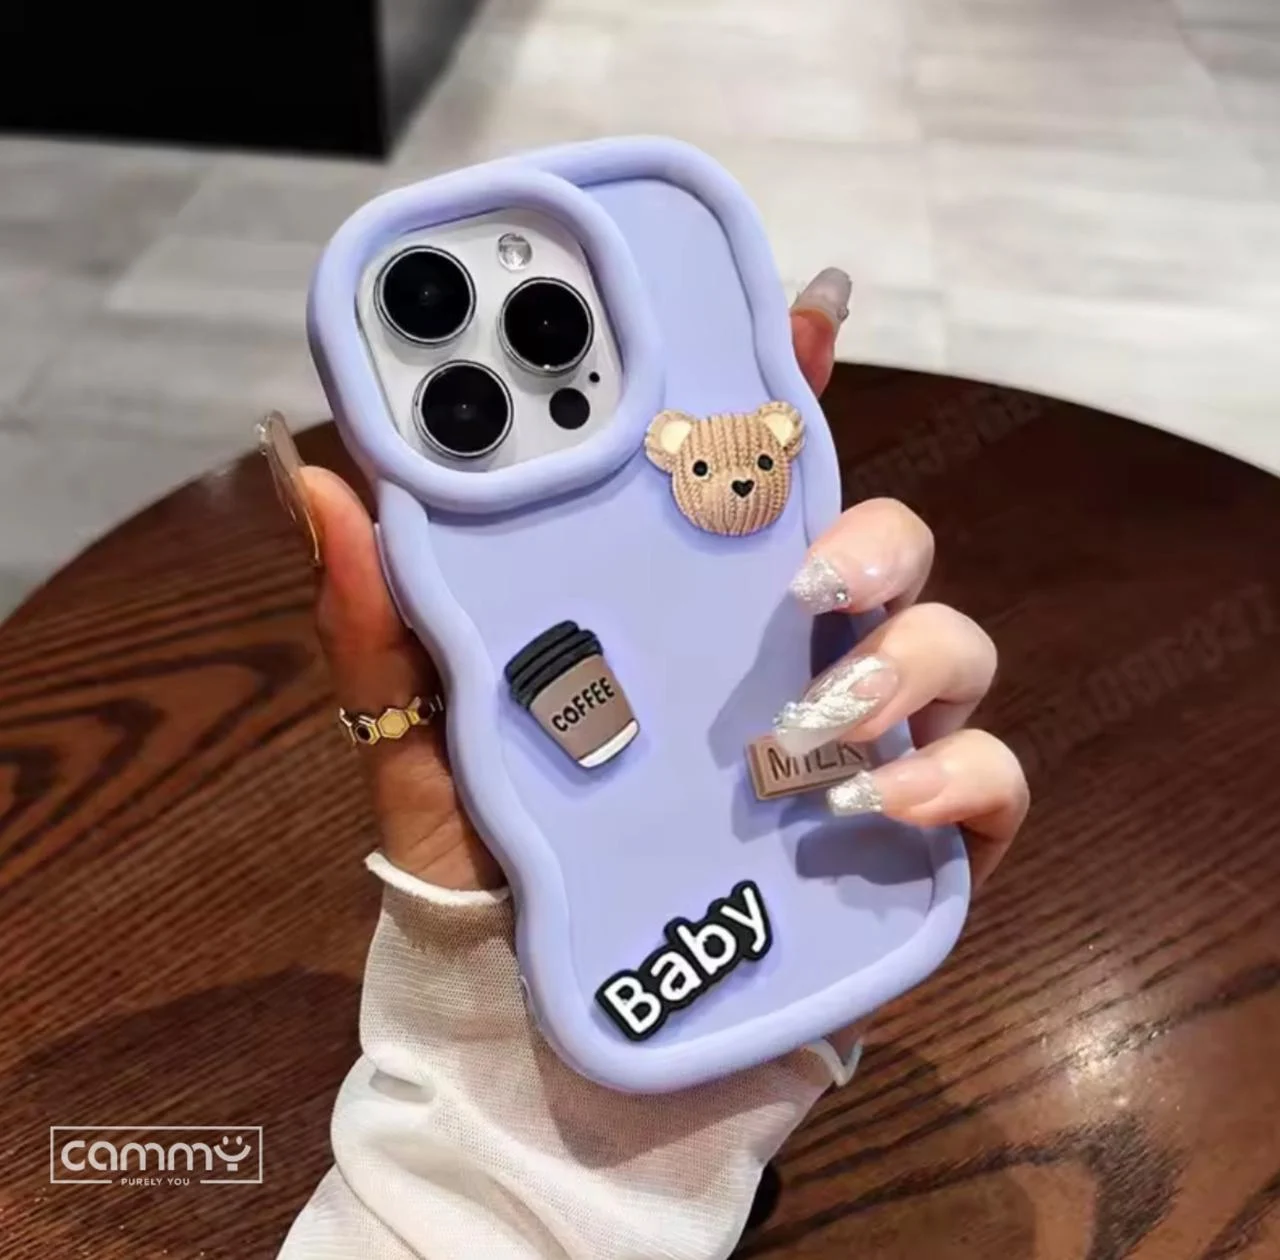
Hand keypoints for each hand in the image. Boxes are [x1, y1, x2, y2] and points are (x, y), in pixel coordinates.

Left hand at [273, 268, 1026, 890]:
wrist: (552, 1019)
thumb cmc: (505, 862)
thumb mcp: (427, 736)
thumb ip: (381, 621)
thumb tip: (316, 476)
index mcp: (687, 611)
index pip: (756, 480)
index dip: (793, 385)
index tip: (811, 304)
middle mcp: (785, 656)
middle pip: (880, 543)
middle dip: (871, 529)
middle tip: (804, 569)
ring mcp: (859, 742)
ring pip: (948, 644)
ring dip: (904, 658)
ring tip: (813, 715)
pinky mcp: (911, 838)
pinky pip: (988, 778)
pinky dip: (958, 778)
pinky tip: (878, 803)